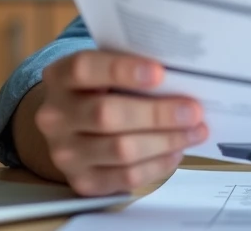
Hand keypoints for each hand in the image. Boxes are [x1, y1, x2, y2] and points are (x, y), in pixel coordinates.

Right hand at [35, 50, 206, 196]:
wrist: (72, 129)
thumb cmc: (101, 90)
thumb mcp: (106, 71)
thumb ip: (132, 68)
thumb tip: (180, 76)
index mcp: (60, 77)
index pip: (84, 69)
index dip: (121, 70)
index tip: (160, 72)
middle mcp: (55, 116)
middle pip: (106, 114)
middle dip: (157, 113)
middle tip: (194, 111)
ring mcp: (65, 153)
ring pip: (121, 149)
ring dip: (166, 140)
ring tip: (195, 131)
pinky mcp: (83, 181)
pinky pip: (126, 176)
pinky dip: (158, 164)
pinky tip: (176, 151)